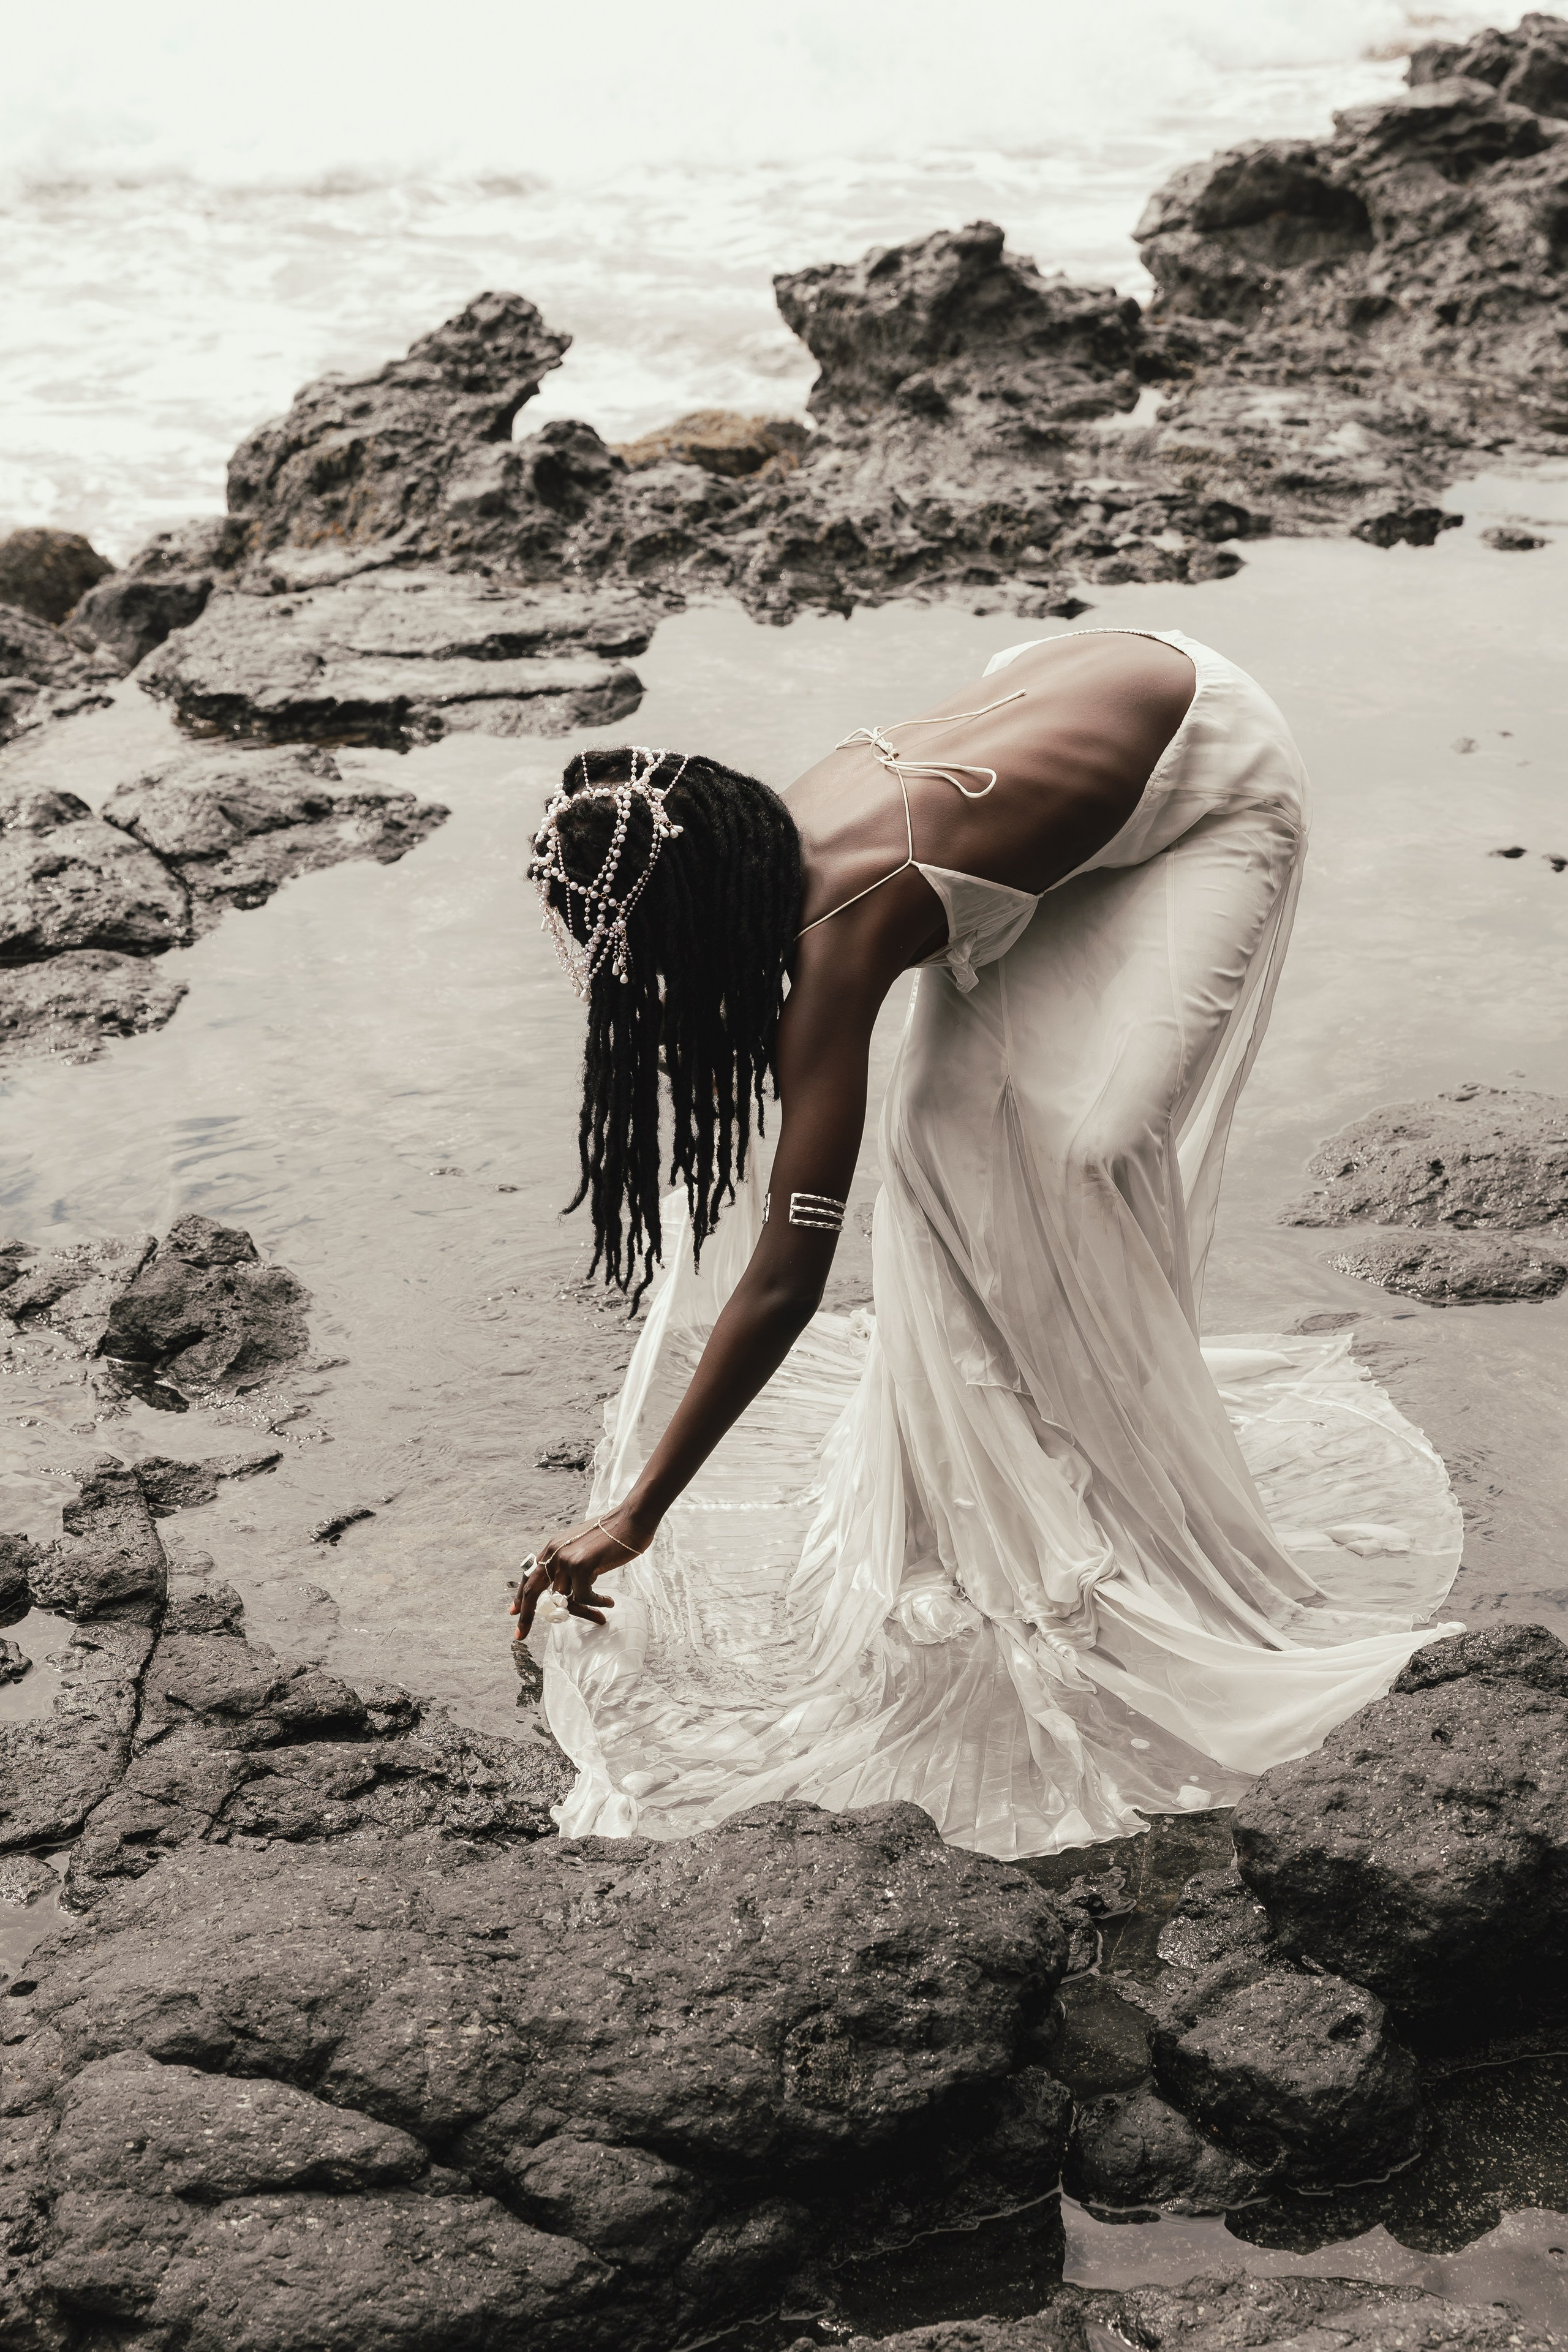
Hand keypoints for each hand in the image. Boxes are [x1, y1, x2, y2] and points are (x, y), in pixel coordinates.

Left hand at [509, 1505, 650, 1639]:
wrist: (631, 1520)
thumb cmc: (612, 1535)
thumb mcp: (581, 1547)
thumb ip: (569, 1564)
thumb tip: (565, 1590)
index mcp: (552, 1548)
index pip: (529, 1575)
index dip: (521, 1595)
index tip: (515, 1611)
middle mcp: (554, 1553)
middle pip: (533, 1591)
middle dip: (526, 1615)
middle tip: (519, 1634)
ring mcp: (566, 1560)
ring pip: (565, 1599)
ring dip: (583, 1612)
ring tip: (599, 1617)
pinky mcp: (581, 1566)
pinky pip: (584, 1597)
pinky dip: (597, 1603)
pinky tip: (609, 1602)